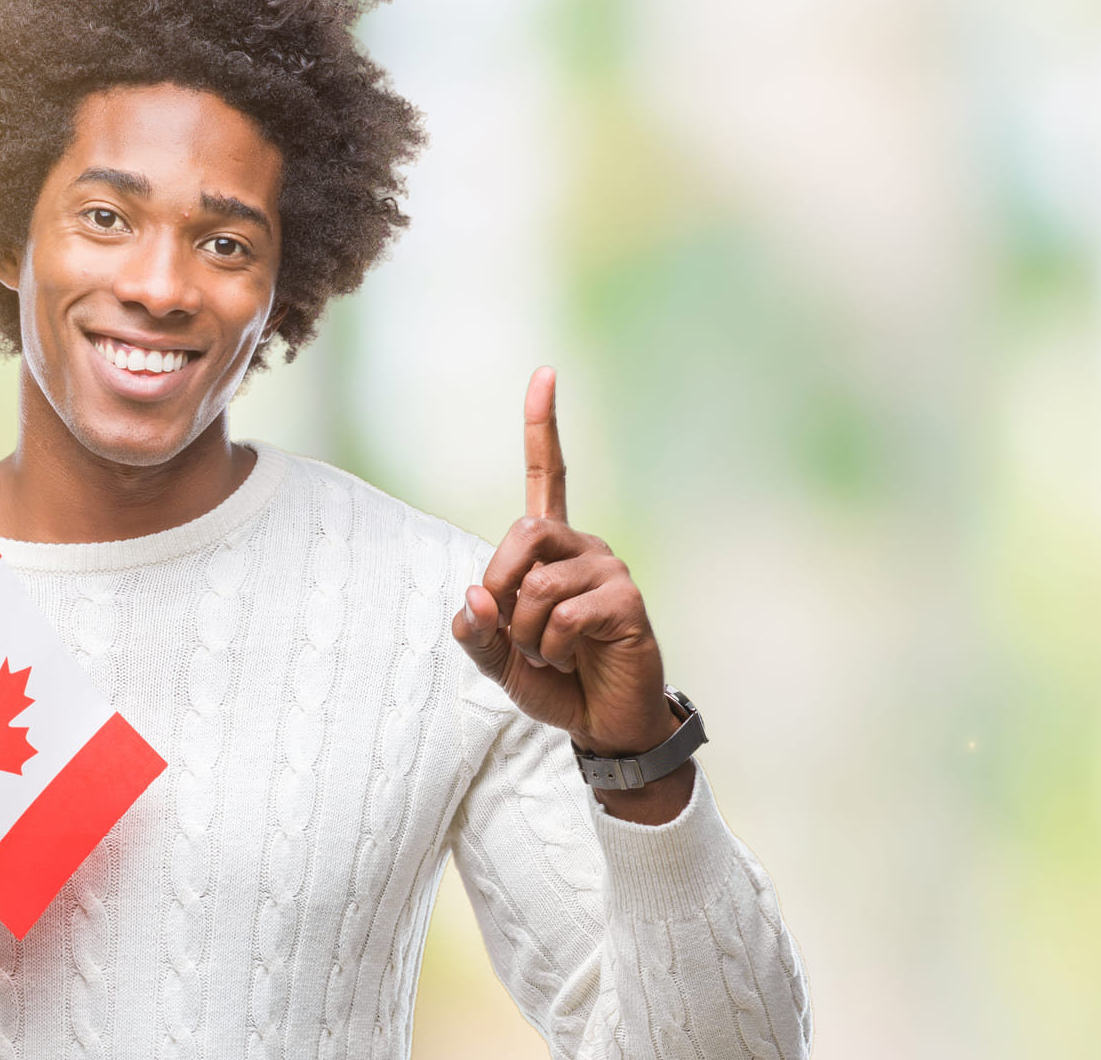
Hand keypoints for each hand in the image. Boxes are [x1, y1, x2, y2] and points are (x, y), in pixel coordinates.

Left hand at [452, 368, 689, 820]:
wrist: (605, 725)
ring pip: (535, 585)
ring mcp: (610, 570)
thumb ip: (477, 631)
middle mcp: (584, 548)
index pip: (549, 476)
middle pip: (522, 535)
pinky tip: (574, 659)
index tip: (545, 374)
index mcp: (552, 551)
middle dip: (500, 590)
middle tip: (514, 632)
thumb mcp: (500, 660)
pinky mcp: (627, 601)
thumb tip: (473, 596)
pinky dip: (552, 649)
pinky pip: (562, 617)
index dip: (543, 426)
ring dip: (527, 635)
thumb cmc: (556, 683)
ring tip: (552, 654)